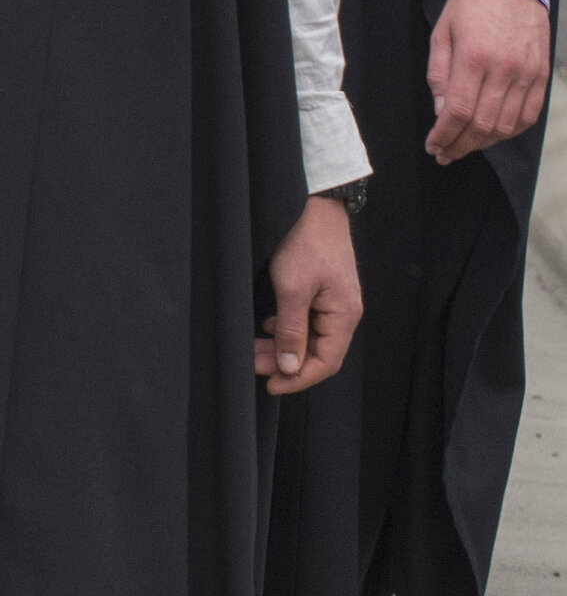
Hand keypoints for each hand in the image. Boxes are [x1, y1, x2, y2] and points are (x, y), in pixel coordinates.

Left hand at [258, 193, 363, 393]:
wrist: (315, 209)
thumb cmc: (307, 244)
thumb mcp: (292, 289)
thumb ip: (292, 330)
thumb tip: (290, 366)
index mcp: (343, 317)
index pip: (326, 363)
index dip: (299, 378)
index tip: (271, 385)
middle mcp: (343, 314)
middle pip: (317, 353)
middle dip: (284, 363)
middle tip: (252, 364)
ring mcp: (333, 304)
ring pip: (309, 338)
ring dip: (282, 346)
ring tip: (254, 350)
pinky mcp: (322, 293)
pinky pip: (306, 322)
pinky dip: (287, 329)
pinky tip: (268, 327)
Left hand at [427, 0, 550, 159]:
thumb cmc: (471, 6)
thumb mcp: (442, 33)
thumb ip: (439, 74)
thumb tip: (441, 111)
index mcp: (474, 57)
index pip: (458, 111)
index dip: (444, 135)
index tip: (434, 146)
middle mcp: (504, 69)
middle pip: (482, 124)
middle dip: (461, 145)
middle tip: (446, 153)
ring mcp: (527, 74)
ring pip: (507, 125)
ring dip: (484, 143)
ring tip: (465, 147)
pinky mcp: (542, 75)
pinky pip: (529, 115)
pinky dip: (511, 131)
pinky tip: (493, 134)